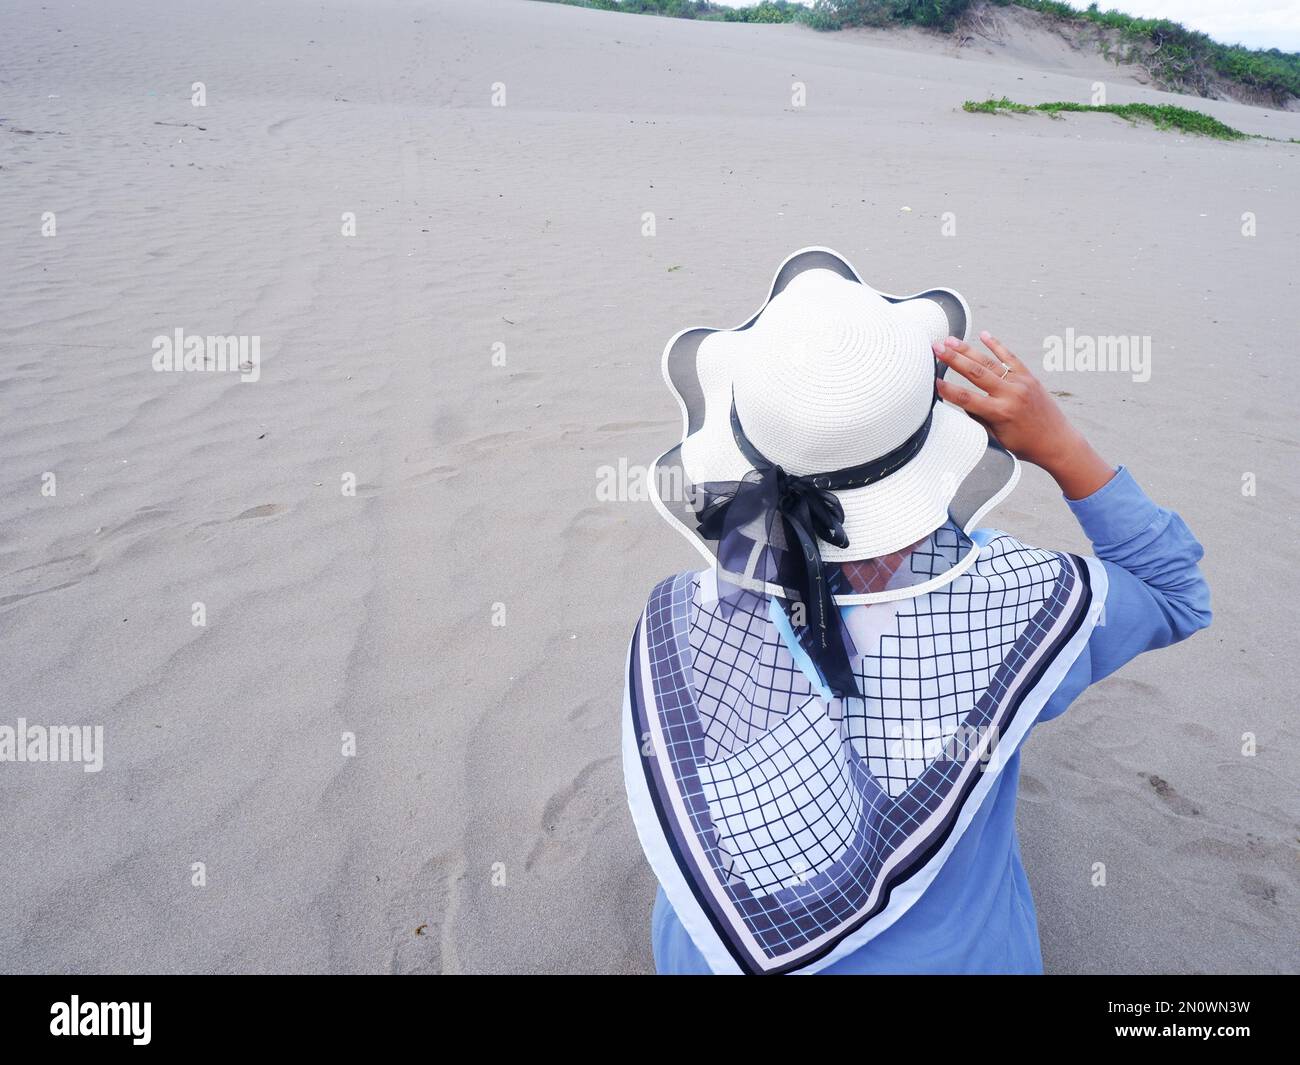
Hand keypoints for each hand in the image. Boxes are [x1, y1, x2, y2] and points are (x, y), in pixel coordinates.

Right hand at [934, 331, 1114, 500]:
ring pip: (989, 362)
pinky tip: (983, 335)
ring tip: (949, 340)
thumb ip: (978, 418)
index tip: (931, 381)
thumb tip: (961, 402)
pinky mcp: (1028, 377)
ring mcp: (1020, 383)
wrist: (1057, 441)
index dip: (947, 390)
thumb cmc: (1025, 445)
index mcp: (1000, 413)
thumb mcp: (997, 438)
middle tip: (935, 347)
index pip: (966, 399)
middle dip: (953, 359)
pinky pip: (1010, 358)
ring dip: (967, 350)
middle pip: (975, 373)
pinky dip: (996, 345)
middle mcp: (1010, 394)